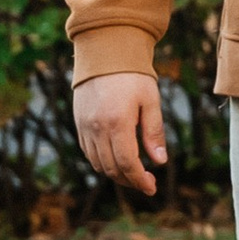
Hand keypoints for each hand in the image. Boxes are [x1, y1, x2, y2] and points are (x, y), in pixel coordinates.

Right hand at [74, 70, 166, 194]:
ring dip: (116, 173)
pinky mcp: (79, 123)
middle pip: (112, 168)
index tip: (151, 187)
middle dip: (130, 180)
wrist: (104, 51)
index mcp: (118, 122)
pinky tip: (116, 159)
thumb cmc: (132, 75)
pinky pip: (88, 152)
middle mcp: (97, 127)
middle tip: (146, 182)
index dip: (140, 180)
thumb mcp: (150, 101)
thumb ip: (154, 132)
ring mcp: (85, 126)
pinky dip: (102, 162)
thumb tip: (160, 161)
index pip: (128, 164)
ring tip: (133, 172)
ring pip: (98, 164)